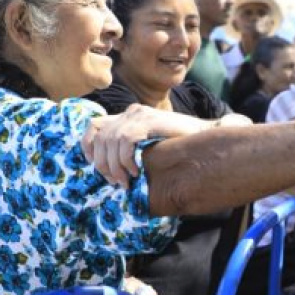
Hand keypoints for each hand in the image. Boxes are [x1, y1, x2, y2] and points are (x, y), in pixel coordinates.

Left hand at [82, 104, 218, 186]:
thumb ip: (134, 149)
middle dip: (102, 164)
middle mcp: (131, 112)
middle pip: (99, 137)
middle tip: (116, 182)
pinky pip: (124, 141)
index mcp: (129, 116)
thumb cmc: (181, 144)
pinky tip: (136, 171)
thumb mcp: (151, 144)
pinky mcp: (148, 121)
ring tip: (127, 181)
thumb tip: (115, 171)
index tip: (94, 166)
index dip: (88, 147)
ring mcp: (139, 115)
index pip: (94, 125)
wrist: (205, 135)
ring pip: (110, 142)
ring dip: (114, 166)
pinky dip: (126, 160)